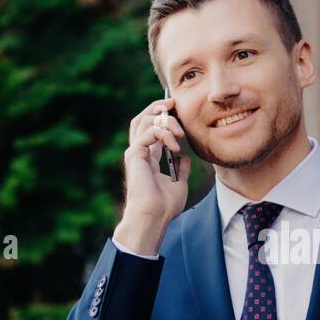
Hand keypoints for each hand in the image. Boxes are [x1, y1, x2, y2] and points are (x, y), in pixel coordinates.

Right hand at [113, 97, 190, 255]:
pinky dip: (164, 134)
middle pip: (143, 118)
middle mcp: (139, 152)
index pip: (152, 128)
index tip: (177, 110)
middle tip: (173, 103)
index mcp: (148, 157)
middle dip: (157, 107)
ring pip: (144, 120)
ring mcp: (134, 152)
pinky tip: (175, 145)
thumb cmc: (165, 206)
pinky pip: (148, 133)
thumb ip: (180, 169)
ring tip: (180, 130)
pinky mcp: (133, 154)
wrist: (154, 216)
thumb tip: (185, 159)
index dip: (163, 116)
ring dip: (164, 120)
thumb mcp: (179, 183)